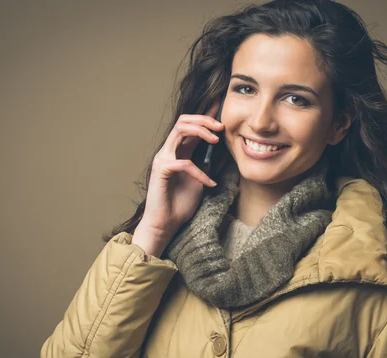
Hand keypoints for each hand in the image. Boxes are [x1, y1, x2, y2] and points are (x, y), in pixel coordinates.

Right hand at [139, 100, 223, 237]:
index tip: (220, 103)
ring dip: (200, 132)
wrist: (165, 224)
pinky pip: (183, 163)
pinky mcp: (161, 170)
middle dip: (204, 119)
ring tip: (216, 140)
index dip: (205, 114)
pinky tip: (210, 183)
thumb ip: (208, 164)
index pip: (192, 126)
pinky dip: (199, 172)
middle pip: (184, 120)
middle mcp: (169, 151)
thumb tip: (225, 151)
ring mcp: (163, 158)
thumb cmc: (181, 204)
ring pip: (180, 130)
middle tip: (222, 126)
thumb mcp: (202, 180)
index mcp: (179, 151)